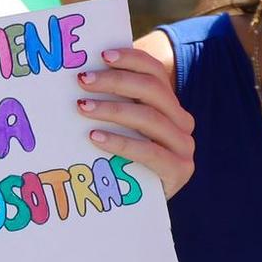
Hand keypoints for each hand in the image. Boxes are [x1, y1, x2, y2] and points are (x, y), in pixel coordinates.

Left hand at [76, 47, 196, 195]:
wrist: (139, 206)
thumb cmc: (120, 160)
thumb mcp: (117, 127)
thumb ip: (111, 102)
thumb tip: (78, 73)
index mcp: (168, 104)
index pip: (154, 71)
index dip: (131, 59)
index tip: (101, 55)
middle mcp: (181, 121)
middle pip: (152, 89)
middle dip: (115, 81)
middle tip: (82, 81)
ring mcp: (183, 146)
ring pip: (150, 117)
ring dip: (113, 109)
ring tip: (82, 107)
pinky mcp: (179, 170)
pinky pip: (150, 152)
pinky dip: (121, 143)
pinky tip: (95, 138)